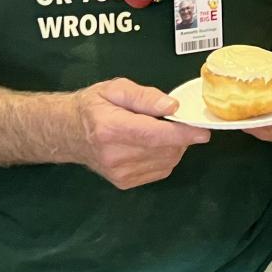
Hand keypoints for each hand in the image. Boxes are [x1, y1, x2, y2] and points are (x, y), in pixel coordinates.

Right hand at [72, 77, 209, 189]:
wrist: (68, 132)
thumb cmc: (93, 106)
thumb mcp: (116, 88)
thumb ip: (145, 96)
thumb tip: (172, 106)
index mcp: (111, 129)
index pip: (154, 135)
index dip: (182, 133)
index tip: (203, 131)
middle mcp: (114, 156)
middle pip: (164, 150)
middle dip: (179, 135)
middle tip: (172, 120)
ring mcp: (119, 173)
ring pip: (167, 162)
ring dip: (173, 146)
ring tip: (158, 131)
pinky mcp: (124, 183)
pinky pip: (160, 171)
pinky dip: (165, 157)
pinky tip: (152, 145)